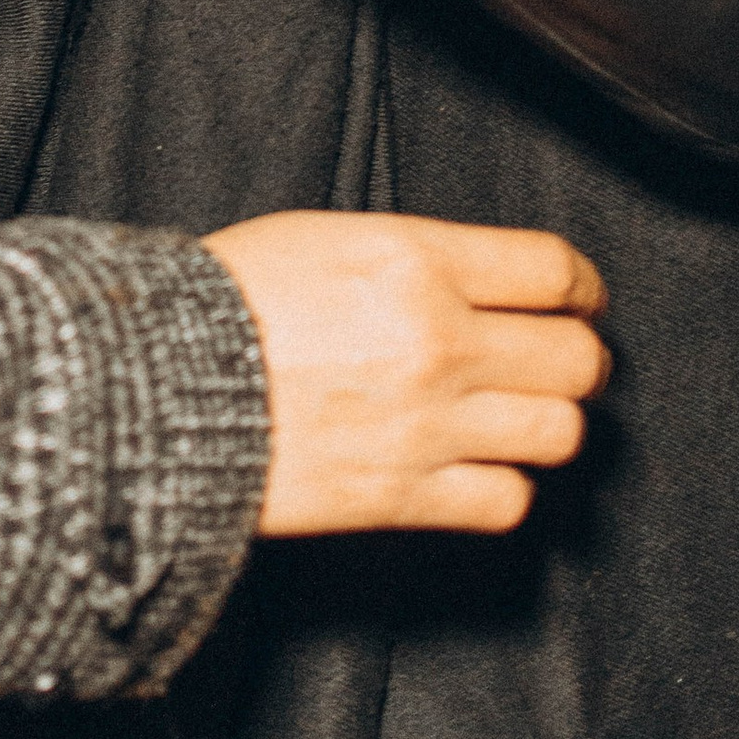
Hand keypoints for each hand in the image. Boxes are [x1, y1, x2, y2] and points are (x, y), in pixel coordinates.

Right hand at [200, 212, 610, 535]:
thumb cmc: (223, 303)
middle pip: (577, 359)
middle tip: (556, 359)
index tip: (578, 298)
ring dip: (548, 423)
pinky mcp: (405, 497)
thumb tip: (484, 286)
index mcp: (414, 261)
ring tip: (520, 415)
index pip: (554, 270)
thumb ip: (416, 260)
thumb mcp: (325, 238)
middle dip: (576, 357)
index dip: (581, 286)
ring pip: (559, 434)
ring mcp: (428, 426)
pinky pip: (507, 500)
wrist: (156, 388)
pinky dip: (503, 486)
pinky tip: (476, 466)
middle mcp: (437, 342)